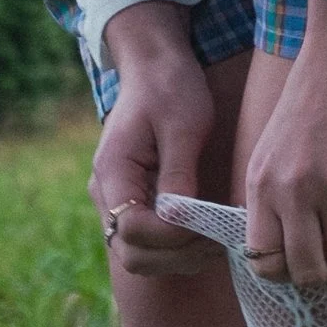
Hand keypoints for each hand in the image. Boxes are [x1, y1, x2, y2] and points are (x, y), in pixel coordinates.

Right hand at [91, 3, 222, 278]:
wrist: (154, 68)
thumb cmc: (170, 88)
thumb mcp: (183, 125)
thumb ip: (179, 174)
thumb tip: (180, 219)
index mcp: (113, 170)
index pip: (132, 229)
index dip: (172, 236)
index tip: (210, 224)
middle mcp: (106, 192)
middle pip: (131, 253)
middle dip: (178, 255)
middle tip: (219, 241)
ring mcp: (117, 200)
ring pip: (139, 256)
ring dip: (180, 258)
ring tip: (219, 240)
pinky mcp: (133, 203)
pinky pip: (148, 244)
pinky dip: (176, 250)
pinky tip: (207, 234)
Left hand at [243, 0, 326, 286]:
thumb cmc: (309, 105)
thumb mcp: (270, 151)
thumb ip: (269, 200)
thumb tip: (278, 255)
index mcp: (261, 184)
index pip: (263, 261)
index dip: (283, 272)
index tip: (297, 261)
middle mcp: (294, 190)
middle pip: (308, 271)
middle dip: (322, 272)